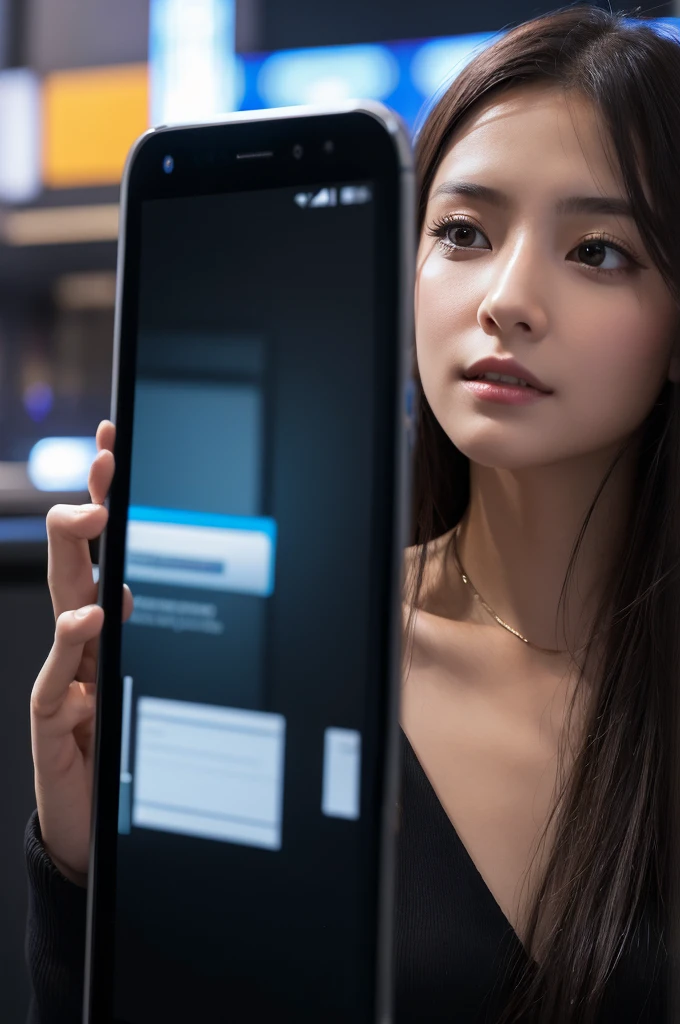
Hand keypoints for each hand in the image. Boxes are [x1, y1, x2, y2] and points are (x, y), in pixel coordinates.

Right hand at [30, 420, 133, 885]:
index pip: (100, 548)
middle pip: (75, 561)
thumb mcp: (137, 675)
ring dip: (76, 558)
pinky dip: (73, 647)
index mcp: (101, 620)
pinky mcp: (54, 716)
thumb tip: (130, 582)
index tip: (113, 442)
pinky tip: (88, 621)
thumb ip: (130, 632)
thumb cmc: (116, 739)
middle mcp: (78, 640)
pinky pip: (61, 676)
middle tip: (104, 465)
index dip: (103, 495)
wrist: (90, 814)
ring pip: (62, 604)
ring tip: (90, 519)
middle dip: (87, 506)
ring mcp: (64, 674)